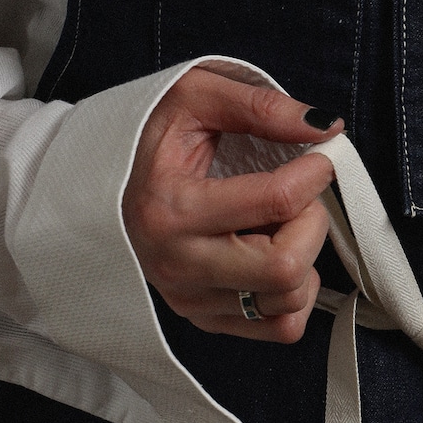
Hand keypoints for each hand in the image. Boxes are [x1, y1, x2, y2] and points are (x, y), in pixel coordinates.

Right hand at [123, 65, 340, 341]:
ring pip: (288, 301)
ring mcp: (190, 298)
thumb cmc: (150, 134)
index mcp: (172, 208)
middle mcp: (178, 264)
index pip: (277, 202)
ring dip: (306, 257)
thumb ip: (262, 107)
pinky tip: (276, 252)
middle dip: (312, 222)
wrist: (96, 176)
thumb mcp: (196, 95)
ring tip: (281, 221)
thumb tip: (326, 127)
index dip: (317, 172)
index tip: (318, 155)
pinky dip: (296, 293)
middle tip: (301, 194)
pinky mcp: (203, 317)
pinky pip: (280, 327)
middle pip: (286, 268)